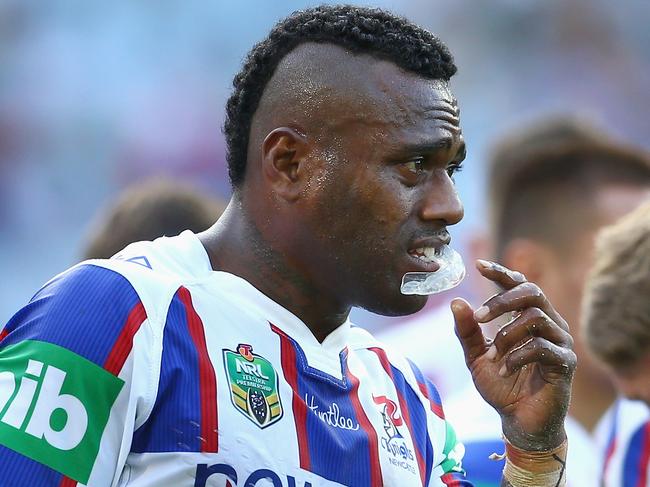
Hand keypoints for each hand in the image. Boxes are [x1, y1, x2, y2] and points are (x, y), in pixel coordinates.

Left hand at [451, 259, 575, 450]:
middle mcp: (548, 323)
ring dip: (506, 336)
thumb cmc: (501, 386)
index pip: (519, 285)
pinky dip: (517, 357)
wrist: (519, 422)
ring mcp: (560, 341)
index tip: (478, 265)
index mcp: (527, 317)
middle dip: (502, 301)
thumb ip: (467, 331)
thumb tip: (455, 301)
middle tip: (480, 318)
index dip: (501, 273)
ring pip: (535, 318)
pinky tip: (504, 370)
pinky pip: (542, 347)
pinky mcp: (565, 362)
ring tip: (493, 357)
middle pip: (532, 292)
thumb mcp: (475, 357)